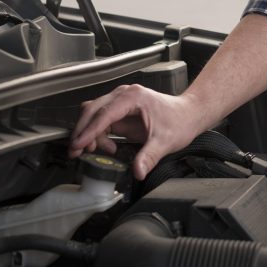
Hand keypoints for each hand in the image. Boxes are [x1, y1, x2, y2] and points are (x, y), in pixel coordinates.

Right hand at [68, 84, 203, 180]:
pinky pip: (101, 121)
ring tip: (95, 151)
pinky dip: (98, 134)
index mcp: (133, 97)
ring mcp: (121, 101)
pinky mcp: (121, 110)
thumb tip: (137, 172)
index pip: (104, 114)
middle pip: (93, 110)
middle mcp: (124, 95)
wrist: (190, 114)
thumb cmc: (180, 121)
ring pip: (93, 114)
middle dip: (82, 131)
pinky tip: (108, 147)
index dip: (89, 131)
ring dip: (89, 133)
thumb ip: (148, 157)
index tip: (79, 145)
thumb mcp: (165, 142)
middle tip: (76, 152)